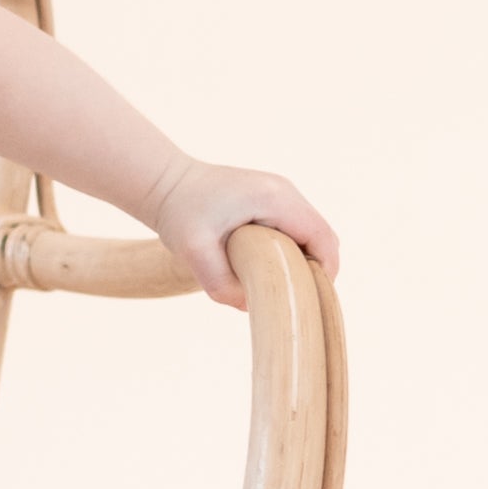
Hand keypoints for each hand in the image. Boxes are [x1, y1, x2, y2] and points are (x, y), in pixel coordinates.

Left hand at [145, 158, 339, 311]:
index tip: (308, 300)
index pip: (323, 239)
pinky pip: (293, 228)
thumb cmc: (178, 213)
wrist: (163, 183)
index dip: (324, 272)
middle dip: (314, 270)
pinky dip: (290, 250)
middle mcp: (284, 190)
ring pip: (309, 233)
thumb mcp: (193, 251)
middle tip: (293, 299)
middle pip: (321, 236)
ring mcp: (278, 191)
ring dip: (302, 261)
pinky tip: (268, 270)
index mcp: (275, 199)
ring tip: (279, 287)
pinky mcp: (269, 198)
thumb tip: (250, 305)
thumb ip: (221, 284)